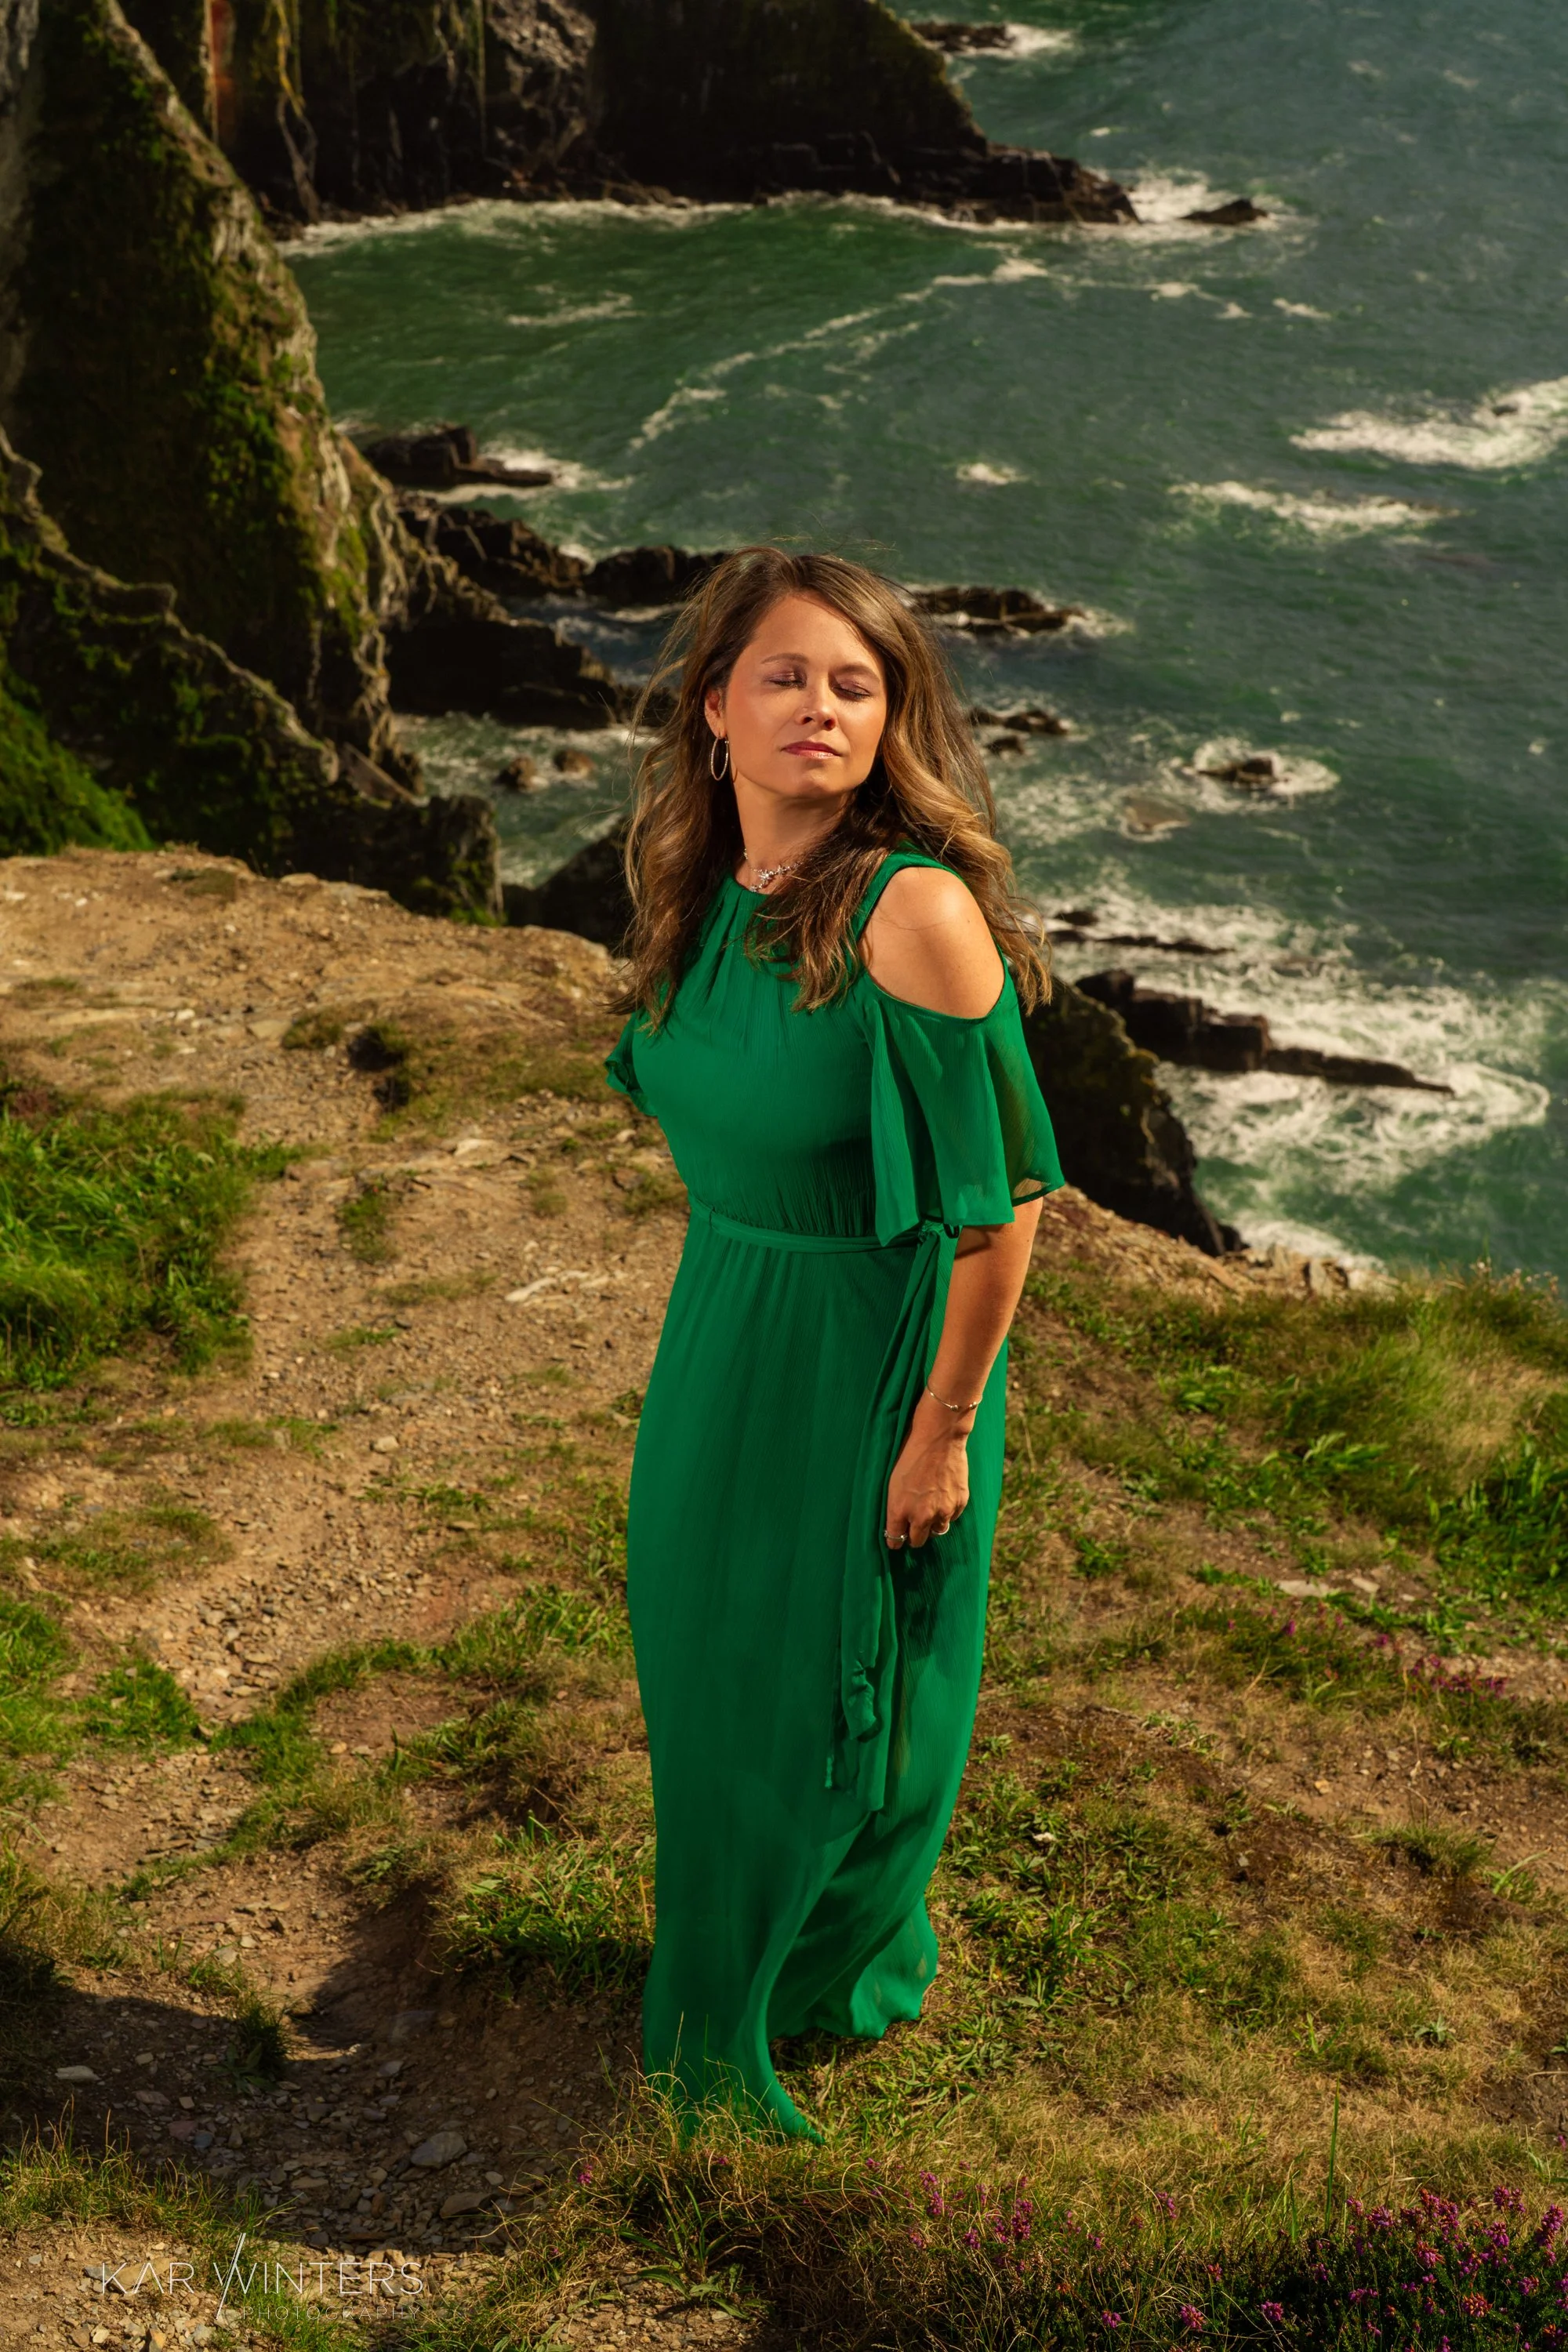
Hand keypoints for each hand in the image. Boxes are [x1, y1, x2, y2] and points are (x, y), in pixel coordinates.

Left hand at [885, 1392, 970, 1549]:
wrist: (938, 1438)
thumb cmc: (910, 1455)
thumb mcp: (893, 1482)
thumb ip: (895, 1506)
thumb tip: (897, 1522)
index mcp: (899, 1510)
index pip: (895, 1540)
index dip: (894, 1540)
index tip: (895, 1538)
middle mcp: (922, 1516)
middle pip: (917, 1541)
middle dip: (914, 1535)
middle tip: (913, 1526)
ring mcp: (943, 1510)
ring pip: (938, 1531)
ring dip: (933, 1524)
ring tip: (930, 1509)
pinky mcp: (959, 1503)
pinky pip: (952, 1517)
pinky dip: (948, 1511)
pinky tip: (943, 1496)